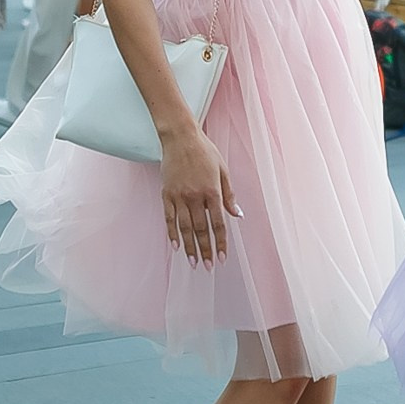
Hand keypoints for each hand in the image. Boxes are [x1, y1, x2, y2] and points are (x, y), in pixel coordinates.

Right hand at [159, 127, 239, 265]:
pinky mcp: (166, 194)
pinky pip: (169, 218)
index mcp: (212, 191)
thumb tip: (237, 215)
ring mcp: (179, 196)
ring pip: (184, 228)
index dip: (220, 242)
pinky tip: (176, 246)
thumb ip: (229, 195)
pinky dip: (172, 233)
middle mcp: (195, 196)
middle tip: (208, 266)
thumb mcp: (223, 170)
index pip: (218, 223)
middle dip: (206, 250)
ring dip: (190, 247)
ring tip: (194, 262)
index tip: (222, 257)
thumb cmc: (205, 151)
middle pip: (201, 229)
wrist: (180, 137)